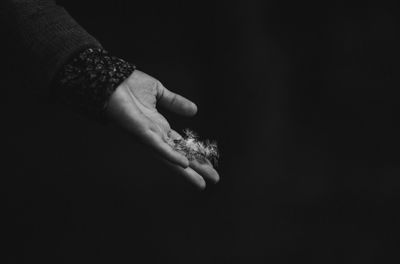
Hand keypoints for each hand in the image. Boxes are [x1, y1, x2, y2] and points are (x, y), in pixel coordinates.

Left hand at [106, 70, 218, 188]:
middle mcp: (155, 136)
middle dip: (197, 168)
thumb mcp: (159, 92)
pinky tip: (184, 164)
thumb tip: (195, 110)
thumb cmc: (128, 85)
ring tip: (202, 182)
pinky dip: (171, 155)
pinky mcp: (140, 132)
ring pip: (171, 158)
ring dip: (187, 171)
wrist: (109, 78)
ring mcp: (148, 136)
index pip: (183, 146)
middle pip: (180, 156)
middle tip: (215, 179)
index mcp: (159, 127)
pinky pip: (157, 146)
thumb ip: (175, 102)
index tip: (211, 165)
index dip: (197, 155)